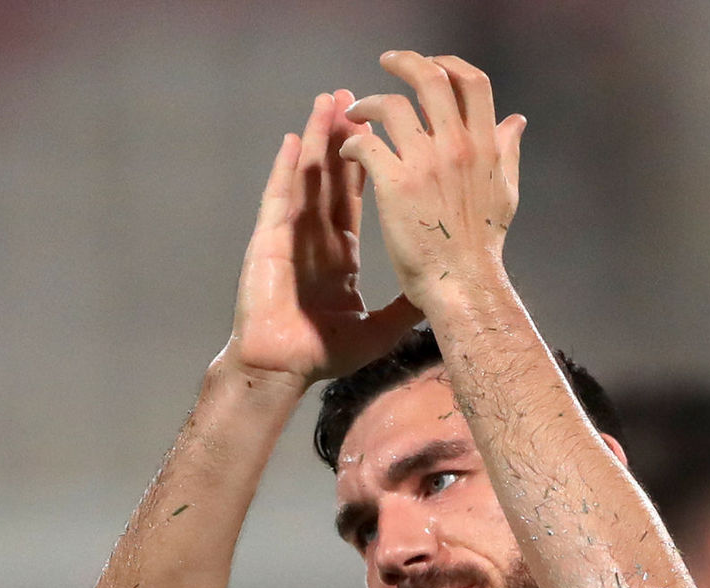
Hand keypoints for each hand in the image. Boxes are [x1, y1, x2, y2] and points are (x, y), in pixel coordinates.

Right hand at [228, 89, 420, 385]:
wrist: (284, 369)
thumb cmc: (323, 355)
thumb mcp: (380, 330)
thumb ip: (407, 307)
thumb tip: (441, 294)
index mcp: (340, 254)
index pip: (355, 197)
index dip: (365, 162)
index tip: (378, 129)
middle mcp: (316, 238)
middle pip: (331, 175)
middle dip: (342, 135)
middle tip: (353, 96)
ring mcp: (290, 236)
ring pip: (307, 176)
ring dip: (317, 138)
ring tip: (328, 101)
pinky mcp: (268, 242)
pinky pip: (279, 198)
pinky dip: (286, 169)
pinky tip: (295, 140)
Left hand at [339, 51, 524, 307]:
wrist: (463, 284)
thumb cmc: (482, 246)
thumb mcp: (505, 192)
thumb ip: (507, 152)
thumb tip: (515, 121)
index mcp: (484, 145)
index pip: (471, 82)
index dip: (448, 64)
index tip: (430, 64)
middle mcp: (456, 146)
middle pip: (431, 79)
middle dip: (405, 62)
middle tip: (386, 62)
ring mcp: (425, 164)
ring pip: (392, 106)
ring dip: (369, 103)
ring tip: (356, 113)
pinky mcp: (395, 184)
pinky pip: (367, 144)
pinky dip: (353, 142)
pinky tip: (349, 152)